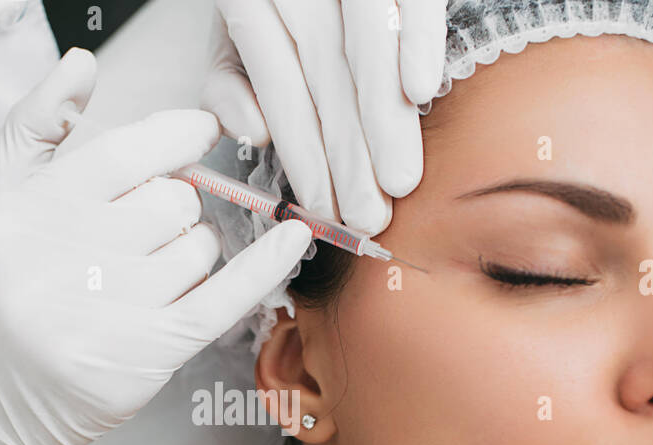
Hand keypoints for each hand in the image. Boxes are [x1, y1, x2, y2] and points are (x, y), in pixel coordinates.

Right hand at [0, 48, 313, 444]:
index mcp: (27, 211)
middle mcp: (62, 260)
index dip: (176, 137)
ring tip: (149, 275)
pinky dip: (261, 267)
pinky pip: (221, 302)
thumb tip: (83, 63)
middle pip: (170, 204)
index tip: (199, 132)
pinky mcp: (140, 359)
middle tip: (148, 232)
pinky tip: (291, 240)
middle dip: (174, 209)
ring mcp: (104, 313)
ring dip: (193, 255)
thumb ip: (35, 128)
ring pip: (196, 252)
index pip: (126, 155)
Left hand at [201, 0, 446, 235]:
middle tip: (368, 214)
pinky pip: (409, 0)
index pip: (281, 86)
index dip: (303, 152)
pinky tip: (421, 90)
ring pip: (364, 45)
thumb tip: (253, 131)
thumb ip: (232, 78)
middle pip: (325, 76)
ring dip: (382, 118)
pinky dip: (417, 41)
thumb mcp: (234, 24)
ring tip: (397, 179)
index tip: (323, 207)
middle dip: (348, 154)